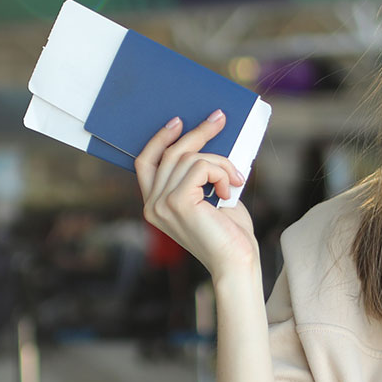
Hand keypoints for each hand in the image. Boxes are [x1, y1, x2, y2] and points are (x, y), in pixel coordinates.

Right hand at [136, 110, 259, 282]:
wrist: (237, 263)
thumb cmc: (228, 233)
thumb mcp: (210, 197)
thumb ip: (200, 174)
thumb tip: (207, 139)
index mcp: (155, 205)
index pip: (145, 163)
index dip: (159, 139)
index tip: (178, 122)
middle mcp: (152, 205)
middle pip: (170, 153)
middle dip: (198, 133)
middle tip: (220, 118)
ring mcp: (162, 204)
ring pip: (190, 157)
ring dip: (220, 162)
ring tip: (236, 179)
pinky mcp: (178, 202)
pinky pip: (201, 167)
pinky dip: (221, 172)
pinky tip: (230, 190)